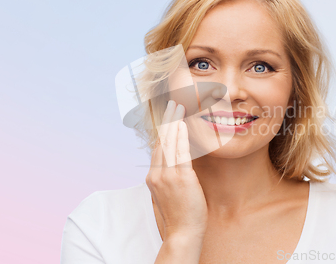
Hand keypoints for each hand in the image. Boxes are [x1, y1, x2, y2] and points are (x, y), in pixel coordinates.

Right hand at [145, 100, 207, 241]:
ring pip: (168, 143)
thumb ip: (168, 177)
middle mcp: (156, 174)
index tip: (167, 116)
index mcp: (152, 177)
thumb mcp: (168, 193)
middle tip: (172, 103)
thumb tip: (175, 163)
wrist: (183, 232)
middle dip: (166, 120)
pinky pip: (180, 153)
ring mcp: (166, 176)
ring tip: (179, 107)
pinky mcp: (180, 178)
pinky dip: (180, 137)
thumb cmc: (180, 214)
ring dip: (173, 122)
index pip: (157, 147)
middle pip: (160, 141)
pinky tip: (182, 125)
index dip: (162, 130)